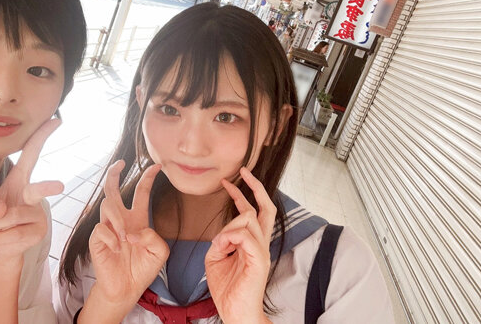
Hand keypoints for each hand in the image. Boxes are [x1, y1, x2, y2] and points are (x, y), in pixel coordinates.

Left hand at [0, 118, 64, 266]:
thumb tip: (2, 211)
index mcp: (19, 179)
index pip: (32, 154)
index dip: (42, 137)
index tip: (56, 120)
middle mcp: (32, 194)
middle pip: (38, 190)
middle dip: (46, 188)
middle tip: (59, 186)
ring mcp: (38, 214)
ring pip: (12, 218)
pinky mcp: (38, 232)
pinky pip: (14, 235)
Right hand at [87, 161, 167, 308]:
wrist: (126, 289)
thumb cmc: (142, 269)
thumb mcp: (159, 252)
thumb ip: (154, 237)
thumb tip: (134, 232)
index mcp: (137, 219)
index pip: (141, 193)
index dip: (147, 178)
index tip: (156, 166)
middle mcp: (121, 220)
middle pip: (113, 190)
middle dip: (114, 174)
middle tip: (120, 163)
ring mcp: (107, 228)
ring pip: (106, 205)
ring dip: (118, 218)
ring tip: (125, 237)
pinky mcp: (97, 240)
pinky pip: (101, 229)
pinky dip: (111, 238)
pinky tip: (117, 249)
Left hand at [205, 167, 275, 323]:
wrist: (235, 312)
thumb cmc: (227, 289)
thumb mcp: (215, 259)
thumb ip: (220, 240)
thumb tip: (224, 232)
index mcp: (252, 243)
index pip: (253, 212)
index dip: (243, 194)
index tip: (230, 181)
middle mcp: (261, 243)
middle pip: (265, 207)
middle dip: (254, 186)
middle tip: (242, 172)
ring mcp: (262, 250)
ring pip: (250, 219)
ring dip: (229, 226)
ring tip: (220, 244)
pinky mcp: (260, 259)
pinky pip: (245, 236)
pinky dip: (230, 236)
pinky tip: (223, 246)